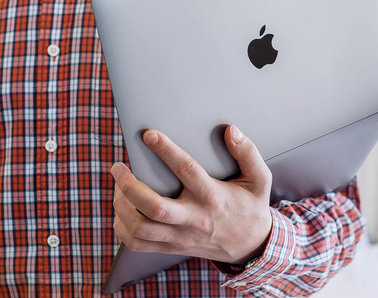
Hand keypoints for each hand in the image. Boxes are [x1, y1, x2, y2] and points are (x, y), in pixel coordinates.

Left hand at [111, 125, 272, 264]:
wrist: (251, 247)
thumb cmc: (251, 207)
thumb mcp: (259, 179)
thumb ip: (248, 153)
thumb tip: (231, 131)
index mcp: (214, 197)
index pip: (188, 171)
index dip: (166, 151)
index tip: (149, 135)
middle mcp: (195, 218)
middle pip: (154, 206)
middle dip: (129, 185)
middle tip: (118, 166)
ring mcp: (181, 236)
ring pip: (140, 228)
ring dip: (121, 205)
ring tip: (118, 185)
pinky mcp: (172, 247)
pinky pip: (137, 244)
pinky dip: (121, 228)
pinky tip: (121, 209)